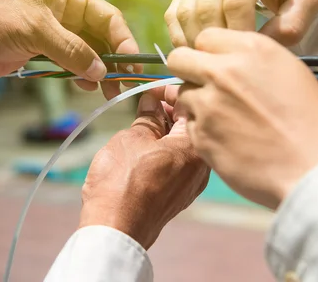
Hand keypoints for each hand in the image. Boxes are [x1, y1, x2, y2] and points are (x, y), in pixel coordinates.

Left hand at [0, 0, 141, 98]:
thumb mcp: (36, 32)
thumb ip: (73, 51)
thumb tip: (102, 72)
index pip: (108, 17)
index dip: (124, 40)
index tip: (133, 65)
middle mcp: (66, 11)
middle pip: (102, 37)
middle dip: (114, 60)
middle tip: (124, 85)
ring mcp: (55, 32)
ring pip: (89, 52)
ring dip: (100, 72)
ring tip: (107, 92)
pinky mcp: (43, 51)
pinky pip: (72, 63)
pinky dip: (81, 75)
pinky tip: (85, 86)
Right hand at [79, 93, 209, 249]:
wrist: (116, 229)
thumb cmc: (123, 181)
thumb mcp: (132, 138)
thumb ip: (148, 116)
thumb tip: (152, 101)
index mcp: (195, 146)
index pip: (190, 105)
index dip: (171, 91)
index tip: (152, 88)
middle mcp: (202, 166)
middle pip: (190, 126)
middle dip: (169, 112)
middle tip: (146, 104)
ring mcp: (192, 184)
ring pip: (183, 146)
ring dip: (165, 132)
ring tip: (142, 124)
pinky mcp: (179, 197)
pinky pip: (177, 165)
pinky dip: (164, 151)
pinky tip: (144, 148)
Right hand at [165, 0, 317, 47]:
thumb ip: (293, 23)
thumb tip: (260, 44)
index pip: (236, 2)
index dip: (238, 34)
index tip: (246, 55)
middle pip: (206, 7)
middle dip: (214, 41)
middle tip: (226, 63)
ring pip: (186, 10)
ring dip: (194, 41)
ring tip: (210, 60)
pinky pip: (175, 11)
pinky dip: (181, 35)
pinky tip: (196, 50)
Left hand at [167, 28, 317, 209]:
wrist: (315, 169)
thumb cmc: (315, 123)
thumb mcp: (290, 71)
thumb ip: (251, 61)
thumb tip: (229, 63)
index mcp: (250, 49)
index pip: (205, 37)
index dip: (209, 52)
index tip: (218, 66)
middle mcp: (222, 72)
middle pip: (180, 59)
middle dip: (189, 70)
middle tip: (206, 87)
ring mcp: (206, 105)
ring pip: (183, 94)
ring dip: (197, 104)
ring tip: (226, 121)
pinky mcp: (199, 136)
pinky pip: (189, 125)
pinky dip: (203, 132)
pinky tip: (229, 142)